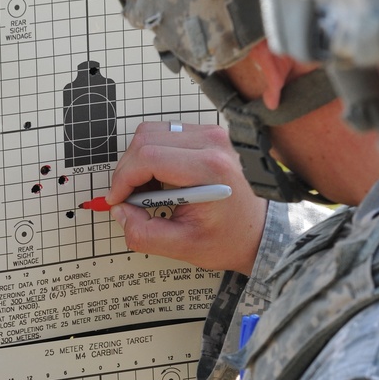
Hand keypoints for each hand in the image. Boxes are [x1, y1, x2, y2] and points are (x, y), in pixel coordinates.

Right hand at [106, 123, 267, 273]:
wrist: (261, 230)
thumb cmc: (231, 237)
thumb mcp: (184, 247)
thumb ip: (145, 234)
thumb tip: (121, 212)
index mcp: (210, 168)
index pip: (148, 156)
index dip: (123, 178)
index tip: (117, 199)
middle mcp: (213, 143)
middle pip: (146, 139)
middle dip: (128, 170)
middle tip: (128, 198)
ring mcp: (212, 134)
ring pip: (153, 132)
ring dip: (139, 162)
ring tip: (148, 191)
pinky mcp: (209, 134)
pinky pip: (166, 134)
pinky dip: (153, 156)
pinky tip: (161, 180)